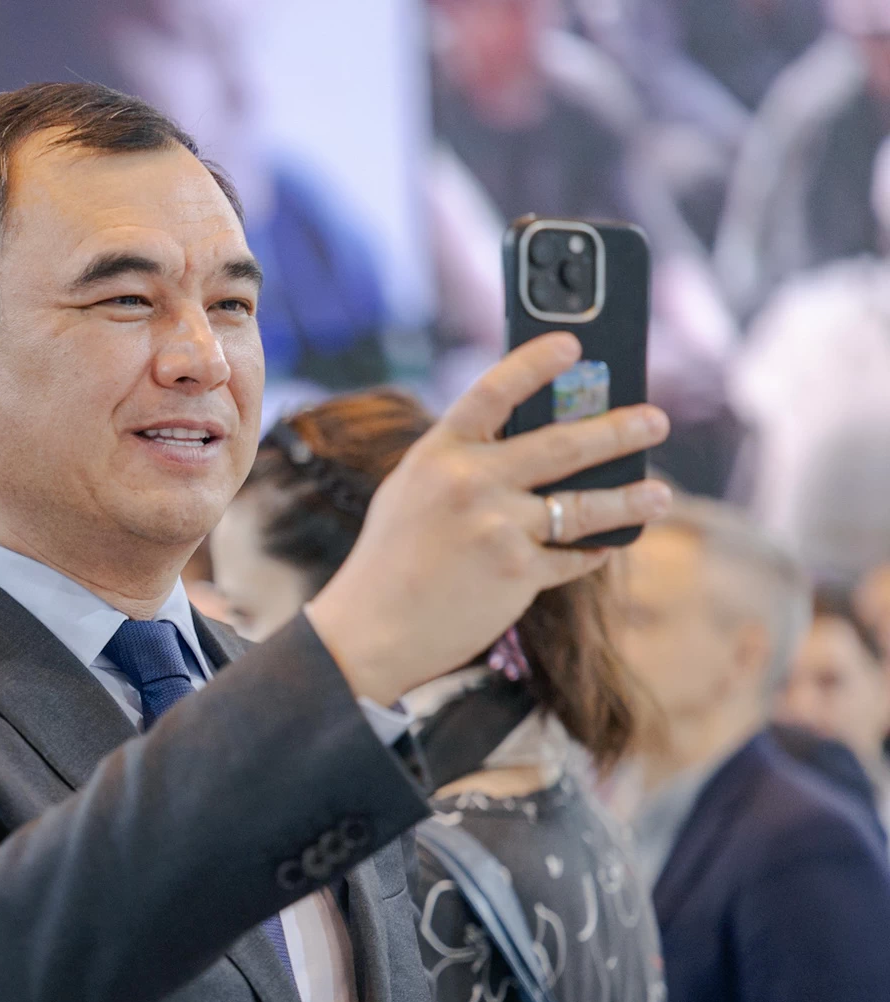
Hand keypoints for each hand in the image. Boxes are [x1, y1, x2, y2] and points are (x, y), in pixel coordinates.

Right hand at [304, 332, 671, 704]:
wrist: (370, 629)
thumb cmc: (391, 560)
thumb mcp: (413, 493)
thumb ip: (462, 464)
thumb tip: (529, 444)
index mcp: (438, 453)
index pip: (494, 391)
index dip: (535, 363)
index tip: (573, 344)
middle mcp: (469, 482)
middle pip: (563, 444)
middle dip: (619, 430)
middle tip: (654, 421)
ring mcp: (496, 526)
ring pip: (585, 505)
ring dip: (631, 498)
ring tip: (659, 495)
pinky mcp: (517, 570)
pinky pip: (571, 556)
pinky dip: (589, 554)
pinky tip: (604, 548)